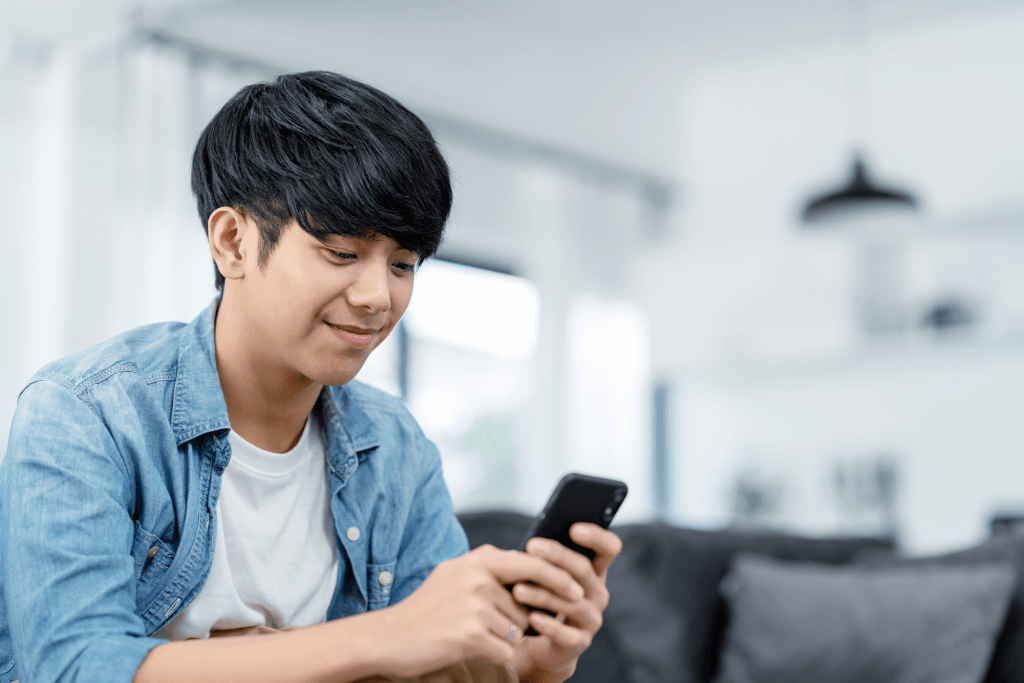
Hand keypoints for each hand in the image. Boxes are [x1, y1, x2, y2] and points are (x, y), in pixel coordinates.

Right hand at [372, 544, 586, 677]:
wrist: (389, 636)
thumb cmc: (426, 608)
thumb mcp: (455, 574)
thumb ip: (489, 569)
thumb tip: (526, 565)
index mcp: (479, 559)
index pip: (533, 563)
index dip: (558, 578)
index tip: (576, 591)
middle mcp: (480, 578)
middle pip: (526, 605)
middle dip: (514, 621)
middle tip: (481, 624)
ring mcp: (477, 605)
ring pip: (517, 630)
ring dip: (500, 639)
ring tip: (465, 633)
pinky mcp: (473, 634)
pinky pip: (506, 650)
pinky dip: (493, 655)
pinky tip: (467, 648)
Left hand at [510, 524, 623, 681]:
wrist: (540, 643)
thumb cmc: (542, 599)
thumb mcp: (546, 576)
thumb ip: (546, 559)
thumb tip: (532, 543)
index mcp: (595, 570)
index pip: (609, 548)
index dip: (596, 537)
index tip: (574, 528)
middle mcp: (598, 593)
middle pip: (584, 570)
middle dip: (557, 555)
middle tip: (531, 546)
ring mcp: (592, 619)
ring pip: (572, 602)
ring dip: (543, 594)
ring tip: (517, 589)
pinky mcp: (579, 643)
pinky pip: (565, 634)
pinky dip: (548, 626)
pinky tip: (532, 619)